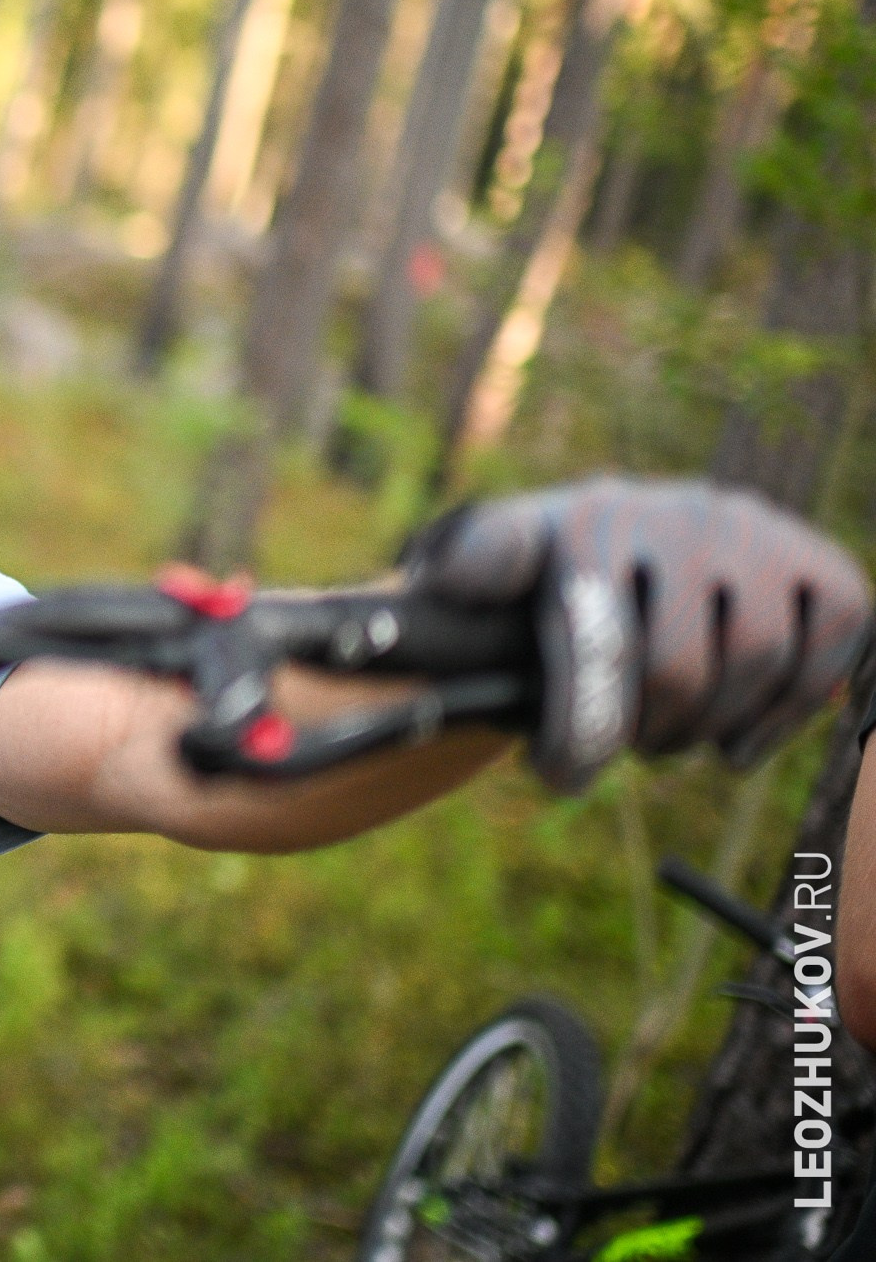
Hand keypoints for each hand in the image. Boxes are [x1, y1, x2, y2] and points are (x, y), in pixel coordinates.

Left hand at [401, 476, 871, 790]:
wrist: (612, 535)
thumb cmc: (543, 573)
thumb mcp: (490, 566)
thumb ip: (469, 569)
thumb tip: (455, 576)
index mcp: (590, 525)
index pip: (595, 641)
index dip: (581, 729)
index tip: (562, 777)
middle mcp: (680, 515)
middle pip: (680, 669)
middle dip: (645, 731)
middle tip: (624, 746)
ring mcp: (754, 532)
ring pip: (759, 658)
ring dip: (711, 724)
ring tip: (669, 736)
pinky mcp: (815, 558)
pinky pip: (837, 635)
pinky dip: (793, 703)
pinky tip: (739, 736)